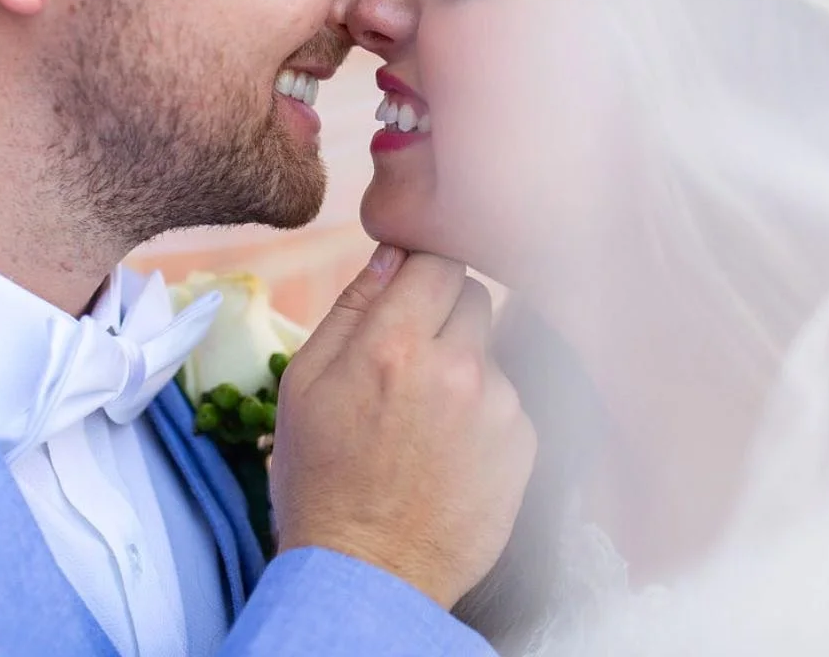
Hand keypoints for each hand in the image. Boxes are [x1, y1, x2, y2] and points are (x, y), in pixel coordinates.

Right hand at [270, 245, 536, 608]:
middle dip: (443, 313)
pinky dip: (485, 411)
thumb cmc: (322, 476)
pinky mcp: (524, 445)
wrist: (368, 575)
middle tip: (410, 358)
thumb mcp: (305, 382)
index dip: (421, 273)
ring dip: (464, 365)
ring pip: (490, 349)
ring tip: (427, 418)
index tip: (408, 294)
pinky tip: (452, 448)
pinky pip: (508, 398)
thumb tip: (392, 253)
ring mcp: (497, 407)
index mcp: (394, 343)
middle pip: (472, 295)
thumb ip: (352, 306)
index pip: (438, 260)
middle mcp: (456, 366)